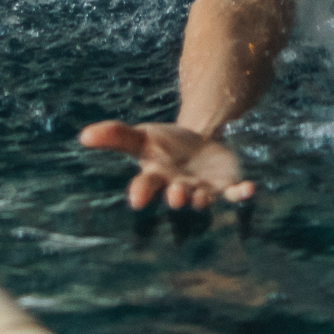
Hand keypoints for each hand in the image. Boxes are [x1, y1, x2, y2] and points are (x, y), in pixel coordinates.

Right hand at [80, 118, 253, 209]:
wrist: (198, 146)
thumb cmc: (165, 146)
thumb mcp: (142, 136)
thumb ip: (115, 135)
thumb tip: (83, 136)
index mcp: (157, 177)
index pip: (146, 184)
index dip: (142, 191)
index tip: (136, 199)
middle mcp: (179, 188)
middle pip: (177, 195)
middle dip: (177, 197)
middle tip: (176, 195)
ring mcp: (203, 189)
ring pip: (203, 198)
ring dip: (202, 198)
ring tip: (200, 193)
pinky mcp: (226, 187)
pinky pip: (235, 194)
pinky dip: (242, 193)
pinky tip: (250, 188)